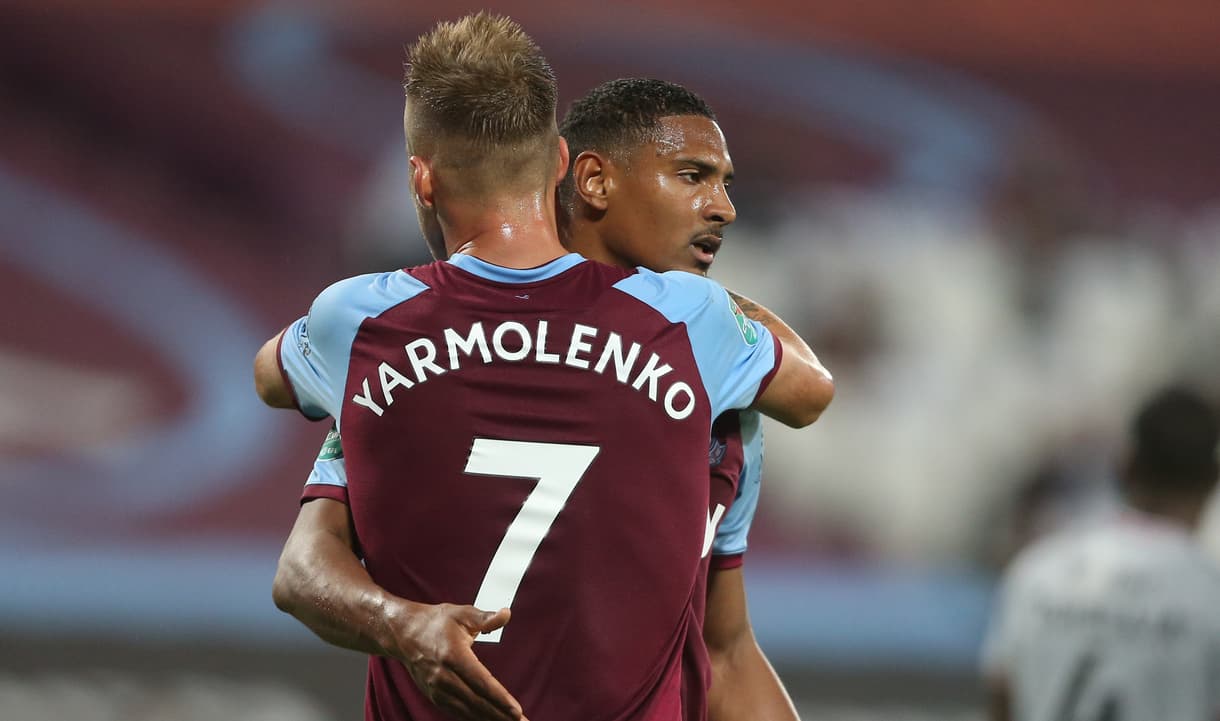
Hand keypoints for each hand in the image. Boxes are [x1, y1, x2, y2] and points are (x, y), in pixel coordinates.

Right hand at [392, 602, 526, 720]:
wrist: (402, 633)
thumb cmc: (435, 622)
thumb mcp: (461, 614)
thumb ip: (485, 617)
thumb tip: (507, 614)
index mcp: (453, 656)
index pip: (481, 683)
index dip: (499, 698)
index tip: (517, 710)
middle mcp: (443, 676)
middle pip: (476, 702)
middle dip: (500, 715)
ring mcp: (436, 689)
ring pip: (467, 711)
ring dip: (489, 719)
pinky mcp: (434, 695)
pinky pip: (456, 712)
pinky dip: (473, 718)